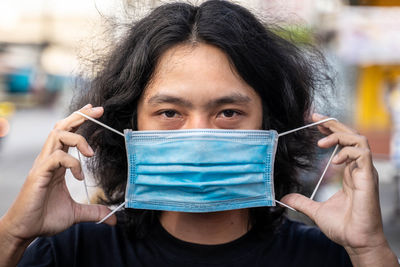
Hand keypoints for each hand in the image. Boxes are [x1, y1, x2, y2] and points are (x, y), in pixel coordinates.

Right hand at [0, 104, 115, 265]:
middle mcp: (49, 159)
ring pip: (56, 135)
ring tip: (91, 153)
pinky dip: (72, 163)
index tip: (95, 111)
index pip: (67, 134)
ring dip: (77, 138)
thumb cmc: (45, 218)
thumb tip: (113, 218)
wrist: (25, 231)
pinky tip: (79, 177)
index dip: (80, 120)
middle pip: (61, 127)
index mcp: (57, 163)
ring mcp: (43, 165)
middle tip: (98, 110)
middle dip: (80, 116)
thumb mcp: (76, 213)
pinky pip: (56, 158)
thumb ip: (94, 211)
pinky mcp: (38, 174)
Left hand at [281, 113, 397, 266]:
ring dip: (340, 135)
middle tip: (314, 117)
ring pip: (359, 140)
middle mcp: (358, 170)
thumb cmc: (342, 227)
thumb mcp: (315, 211)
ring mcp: (364, 173)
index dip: (330, 130)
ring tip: (321, 142)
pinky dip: (347, 152)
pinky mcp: (368, 178)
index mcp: (349, 173)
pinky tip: (334, 160)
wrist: (355, 241)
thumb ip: (301, 202)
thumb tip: (285, 198)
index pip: (342, 143)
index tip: (314, 122)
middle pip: (350, 136)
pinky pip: (362, 154)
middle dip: (333, 123)